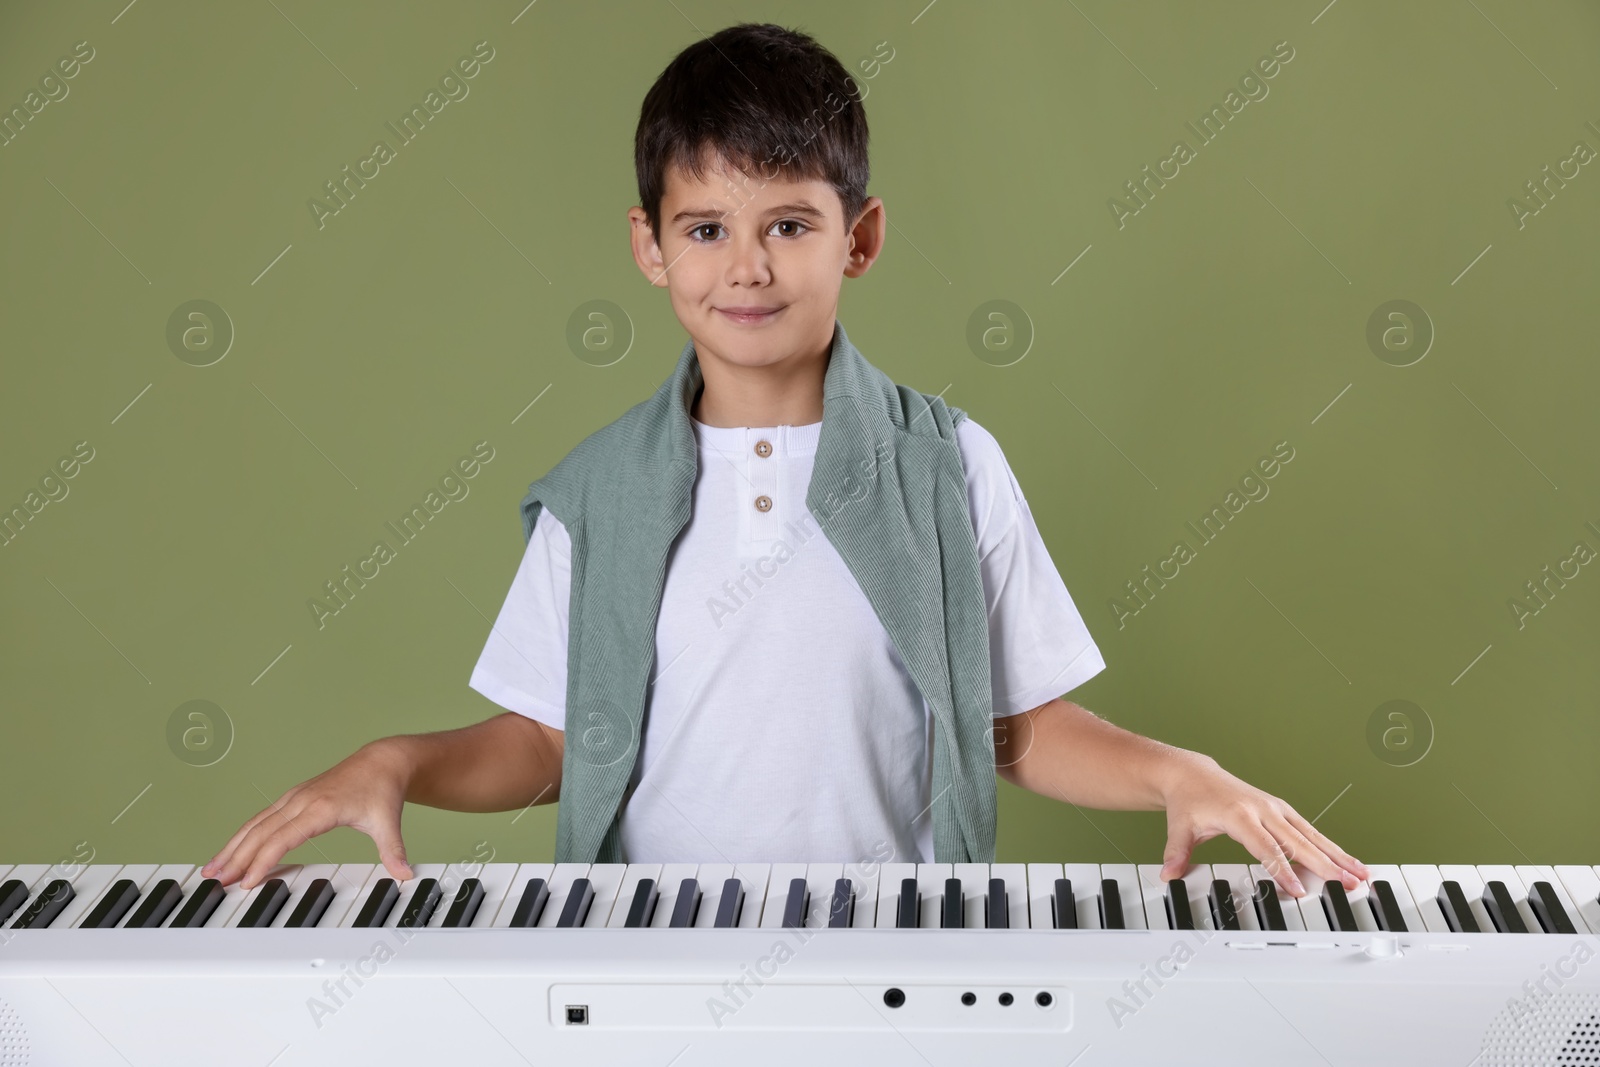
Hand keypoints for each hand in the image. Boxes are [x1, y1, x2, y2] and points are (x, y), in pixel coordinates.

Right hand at [201, 741, 414, 889]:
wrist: (382, 761)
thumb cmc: (382, 791)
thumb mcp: (388, 822)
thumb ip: (393, 850)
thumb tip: (405, 874)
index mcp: (321, 808)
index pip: (284, 838)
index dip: (264, 861)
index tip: (248, 883)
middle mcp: (302, 801)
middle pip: (261, 832)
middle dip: (237, 858)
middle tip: (217, 883)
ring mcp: (294, 798)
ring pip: (255, 824)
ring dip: (232, 847)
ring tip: (212, 870)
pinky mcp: (292, 799)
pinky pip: (261, 819)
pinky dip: (242, 836)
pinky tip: (231, 852)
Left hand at [1158, 755, 1367, 896]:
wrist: (1193, 775)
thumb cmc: (1189, 802)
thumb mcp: (1179, 826)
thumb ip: (1176, 851)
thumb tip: (1168, 874)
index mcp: (1239, 815)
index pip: (1265, 848)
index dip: (1282, 870)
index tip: (1299, 890)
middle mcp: (1263, 810)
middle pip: (1298, 842)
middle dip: (1324, 865)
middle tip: (1347, 884)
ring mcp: (1275, 809)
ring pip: (1311, 835)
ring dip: (1337, 855)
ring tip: (1361, 874)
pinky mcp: (1282, 810)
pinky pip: (1310, 830)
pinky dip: (1330, 846)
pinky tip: (1347, 861)